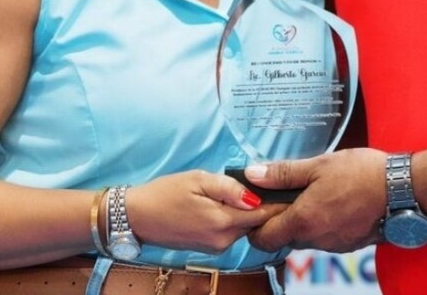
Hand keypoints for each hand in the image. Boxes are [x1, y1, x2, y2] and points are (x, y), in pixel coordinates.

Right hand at [126, 170, 282, 253]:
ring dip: (249, 211)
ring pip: (244, 226)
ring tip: (249, 187)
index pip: (263, 215)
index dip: (277, 201)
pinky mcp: (209, 247)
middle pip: (256, 222)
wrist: (138, 217)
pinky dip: (235, 217)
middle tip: (271, 182)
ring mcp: (216, 246)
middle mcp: (222, 240)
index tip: (288, 187)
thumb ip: (229, 188)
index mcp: (221, 222)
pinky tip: (229, 201)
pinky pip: (231, 231)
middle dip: (265, 205)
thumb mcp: (198, 179)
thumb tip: (255, 196)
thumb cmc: (166, 192)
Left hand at [244, 148, 387, 252]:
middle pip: (284, 237)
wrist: (402, 189)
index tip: (259, 203)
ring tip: (313, 190)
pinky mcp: (349, 244)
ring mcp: (334, 245)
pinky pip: (325, 237)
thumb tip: (253, 175)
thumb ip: (283, 173)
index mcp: (303, 220)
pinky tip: (333, 200)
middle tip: (287, 190)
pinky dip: (322, 222)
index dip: (255, 223)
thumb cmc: (362, 173)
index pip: (263, 239)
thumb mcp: (318, 165)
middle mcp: (316, 240)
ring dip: (302, 219)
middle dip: (280, 217)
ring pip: (305, 237)